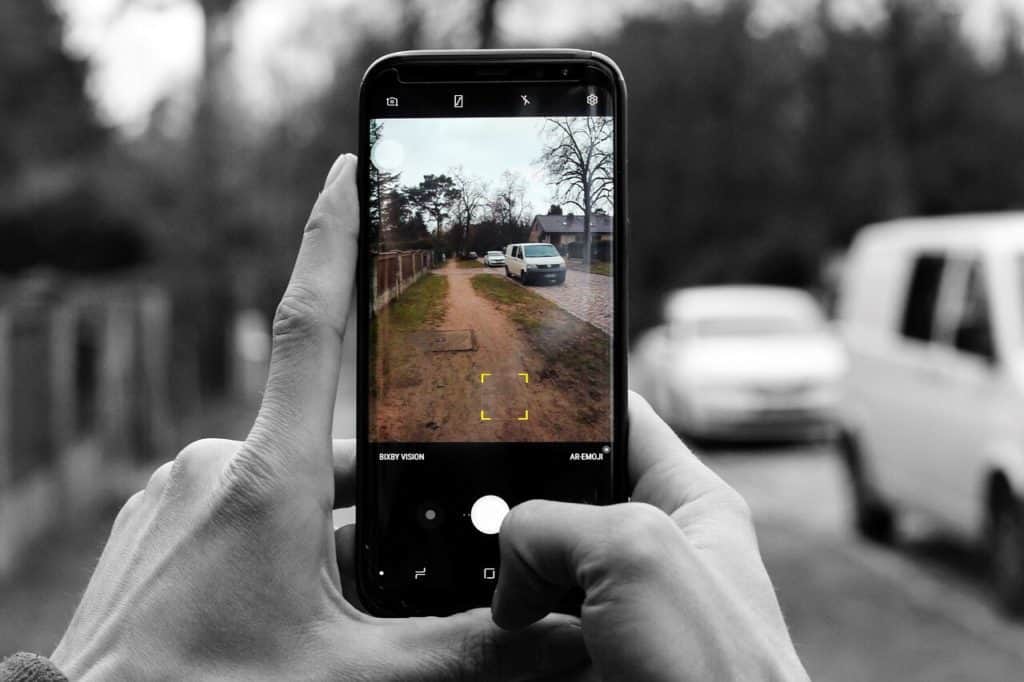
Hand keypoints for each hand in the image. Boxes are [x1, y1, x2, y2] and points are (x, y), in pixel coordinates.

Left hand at [50, 154, 586, 680]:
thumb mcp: (354, 677)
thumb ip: (465, 651)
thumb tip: (560, 640)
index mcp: (263, 478)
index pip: (309, 326)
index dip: (331, 238)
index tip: (348, 168)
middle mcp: (213, 466)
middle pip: (326, 454)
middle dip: (376, 510)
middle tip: (399, 582)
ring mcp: (176, 496)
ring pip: (287, 494)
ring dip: (327, 544)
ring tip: (336, 624)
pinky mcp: (157, 527)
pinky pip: (242, 516)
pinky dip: (281, 551)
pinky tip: (286, 618)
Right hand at [493, 393, 809, 681]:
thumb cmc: (718, 674)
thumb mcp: (635, 554)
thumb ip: (555, 524)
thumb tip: (508, 558)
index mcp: (688, 501)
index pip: (621, 419)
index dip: (565, 402)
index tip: (507, 399)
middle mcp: (655, 546)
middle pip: (567, 492)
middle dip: (523, 498)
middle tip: (482, 505)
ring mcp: (621, 605)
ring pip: (543, 559)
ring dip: (510, 565)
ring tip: (491, 573)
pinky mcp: (592, 653)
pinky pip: (534, 618)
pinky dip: (508, 617)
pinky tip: (499, 619)